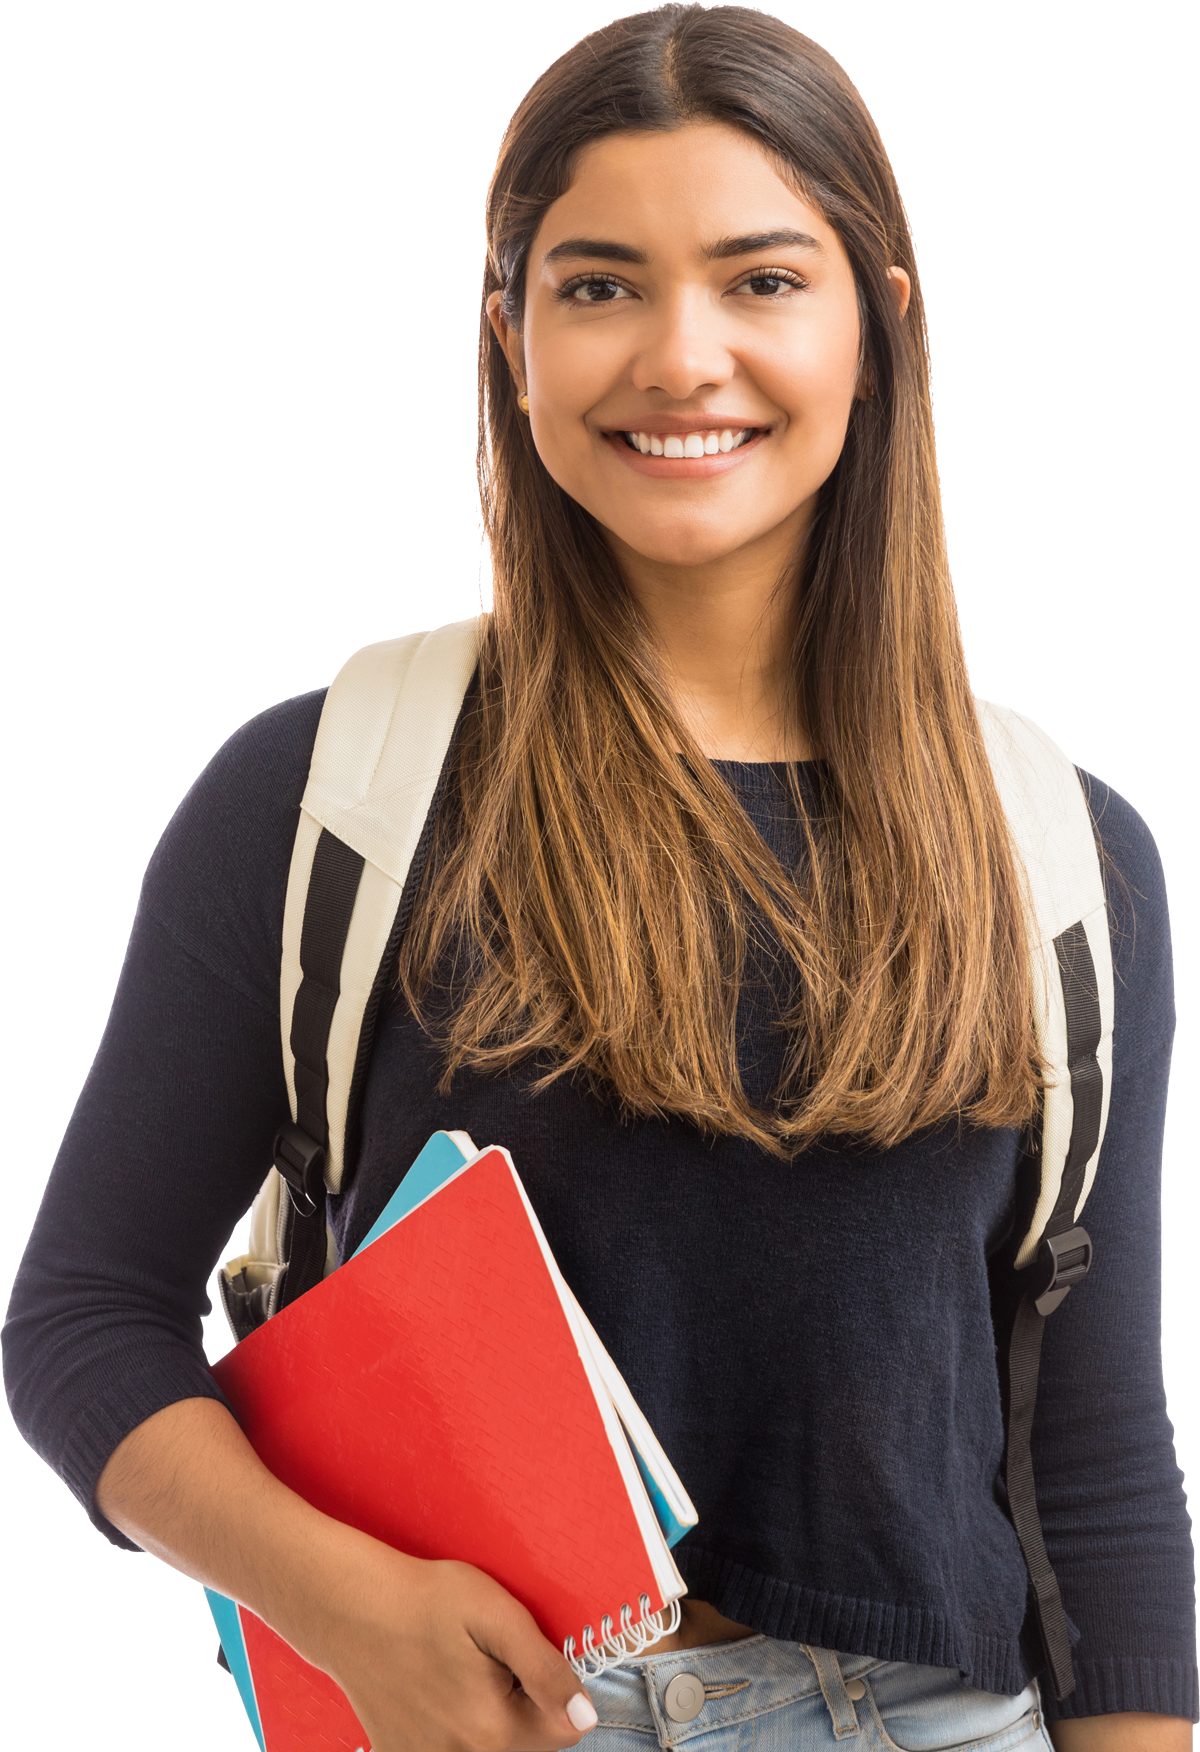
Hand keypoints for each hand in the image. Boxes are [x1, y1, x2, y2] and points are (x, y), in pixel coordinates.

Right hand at [95, 1401, 597, 1751]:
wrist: (344, 1602)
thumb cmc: (421, 1599)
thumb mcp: (497, 1616)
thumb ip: (546, 1672)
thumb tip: (584, 1719)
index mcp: (491, 1730)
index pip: (562, 1732)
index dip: (556, 1687)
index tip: (526, 1653)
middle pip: (522, 1739)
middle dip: (520, 1699)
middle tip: (487, 1651)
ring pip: (485, 1742)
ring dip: (485, 1709)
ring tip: (458, 1662)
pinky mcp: (397, 1749)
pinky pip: (444, 1743)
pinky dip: (448, 1720)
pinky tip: (432, 1679)